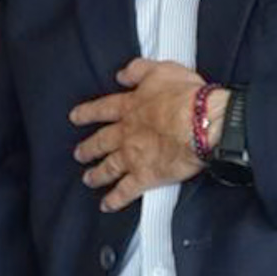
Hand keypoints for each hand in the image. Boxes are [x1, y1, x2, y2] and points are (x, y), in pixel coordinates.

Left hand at [69, 58, 214, 212]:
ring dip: (97, 174)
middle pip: (101, 142)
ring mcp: (133, 156)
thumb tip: (122, 74)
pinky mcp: (146, 176)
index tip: (75, 117)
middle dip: (88, 148)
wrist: (201, 124)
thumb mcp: (161, 70)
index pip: (102, 109)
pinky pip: (125, 191)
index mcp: (130, 107)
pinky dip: (115, 199)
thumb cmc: (187, 96)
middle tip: (79, 154)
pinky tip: (107, 205)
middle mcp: (126, 133)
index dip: (87, 113)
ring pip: (108, 167)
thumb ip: (138, 70)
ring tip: (88, 179)